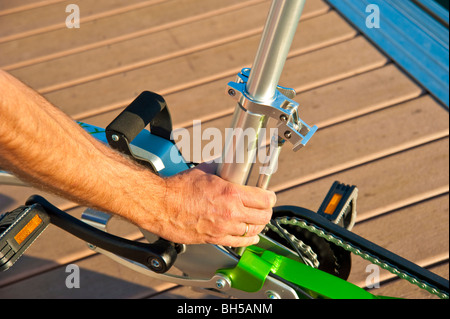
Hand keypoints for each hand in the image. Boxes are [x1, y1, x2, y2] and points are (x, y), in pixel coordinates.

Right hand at [145, 163, 275, 246]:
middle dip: (267, 211)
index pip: (264, 199)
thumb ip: (220, 167)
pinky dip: (248, 240)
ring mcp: (223, 228)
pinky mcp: (214, 239)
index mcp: (231, 194)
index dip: (271, 197)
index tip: (270, 196)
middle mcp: (231, 213)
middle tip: (265, 208)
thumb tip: (226, 162)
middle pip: (263, 217)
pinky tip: (250, 237)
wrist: (161, 205)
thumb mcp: (204, 171)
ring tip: (258, 220)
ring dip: (258, 225)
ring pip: (253, 231)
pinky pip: (239, 243)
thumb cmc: (178, 188)